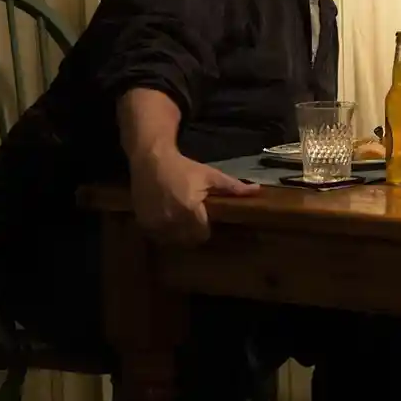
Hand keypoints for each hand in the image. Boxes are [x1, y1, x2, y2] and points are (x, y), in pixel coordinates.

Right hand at [130, 149, 259, 246]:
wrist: (151, 160)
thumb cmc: (183, 167)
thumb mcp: (210, 175)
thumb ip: (233, 187)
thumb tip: (257, 190)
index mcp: (190, 210)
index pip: (203, 234)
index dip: (205, 228)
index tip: (205, 220)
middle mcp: (172, 220)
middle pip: (188, 239)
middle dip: (193, 233)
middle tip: (193, 222)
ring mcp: (155, 222)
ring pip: (171, 240)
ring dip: (177, 235)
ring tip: (180, 221)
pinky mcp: (143, 221)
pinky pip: (157, 235)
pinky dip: (162, 232)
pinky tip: (166, 220)